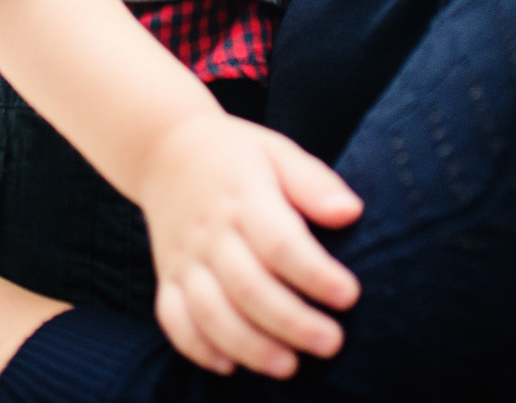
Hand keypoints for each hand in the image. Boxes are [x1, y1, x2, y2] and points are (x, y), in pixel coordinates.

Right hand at [134, 110, 362, 377]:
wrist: (164, 149)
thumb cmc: (236, 155)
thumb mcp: (277, 151)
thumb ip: (314, 183)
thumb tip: (351, 212)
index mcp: (243, 196)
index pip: (279, 242)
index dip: (314, 274)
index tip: (349, 295)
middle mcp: (210, 232)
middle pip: (247, 286)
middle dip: (290, 322)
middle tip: (330, 342)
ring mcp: (184, 258)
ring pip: (209, 311)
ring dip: (248, 345)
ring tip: (288, 366)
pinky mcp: (167, 278)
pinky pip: (172, 319)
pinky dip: (197, 347)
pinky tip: (230, 366)